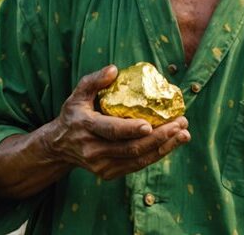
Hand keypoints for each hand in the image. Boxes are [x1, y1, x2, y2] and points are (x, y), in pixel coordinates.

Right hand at [43, 65, 190, 180]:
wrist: (59, 147)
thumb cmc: (73, 115)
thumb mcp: (77, 94)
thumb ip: (94, 81)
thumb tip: (114, 69)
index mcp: (86, 127)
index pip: (112, 131)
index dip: (132, 129)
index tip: (152, 123)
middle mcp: (93, 150)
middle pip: (131, 148)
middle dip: (160, 137)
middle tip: (181, 123)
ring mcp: (101, 165)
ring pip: (137, 159)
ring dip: (164, 148)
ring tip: (184, 134)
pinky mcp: (108, 173)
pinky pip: (136, 165)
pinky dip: (156, 155)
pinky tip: (171, 143)